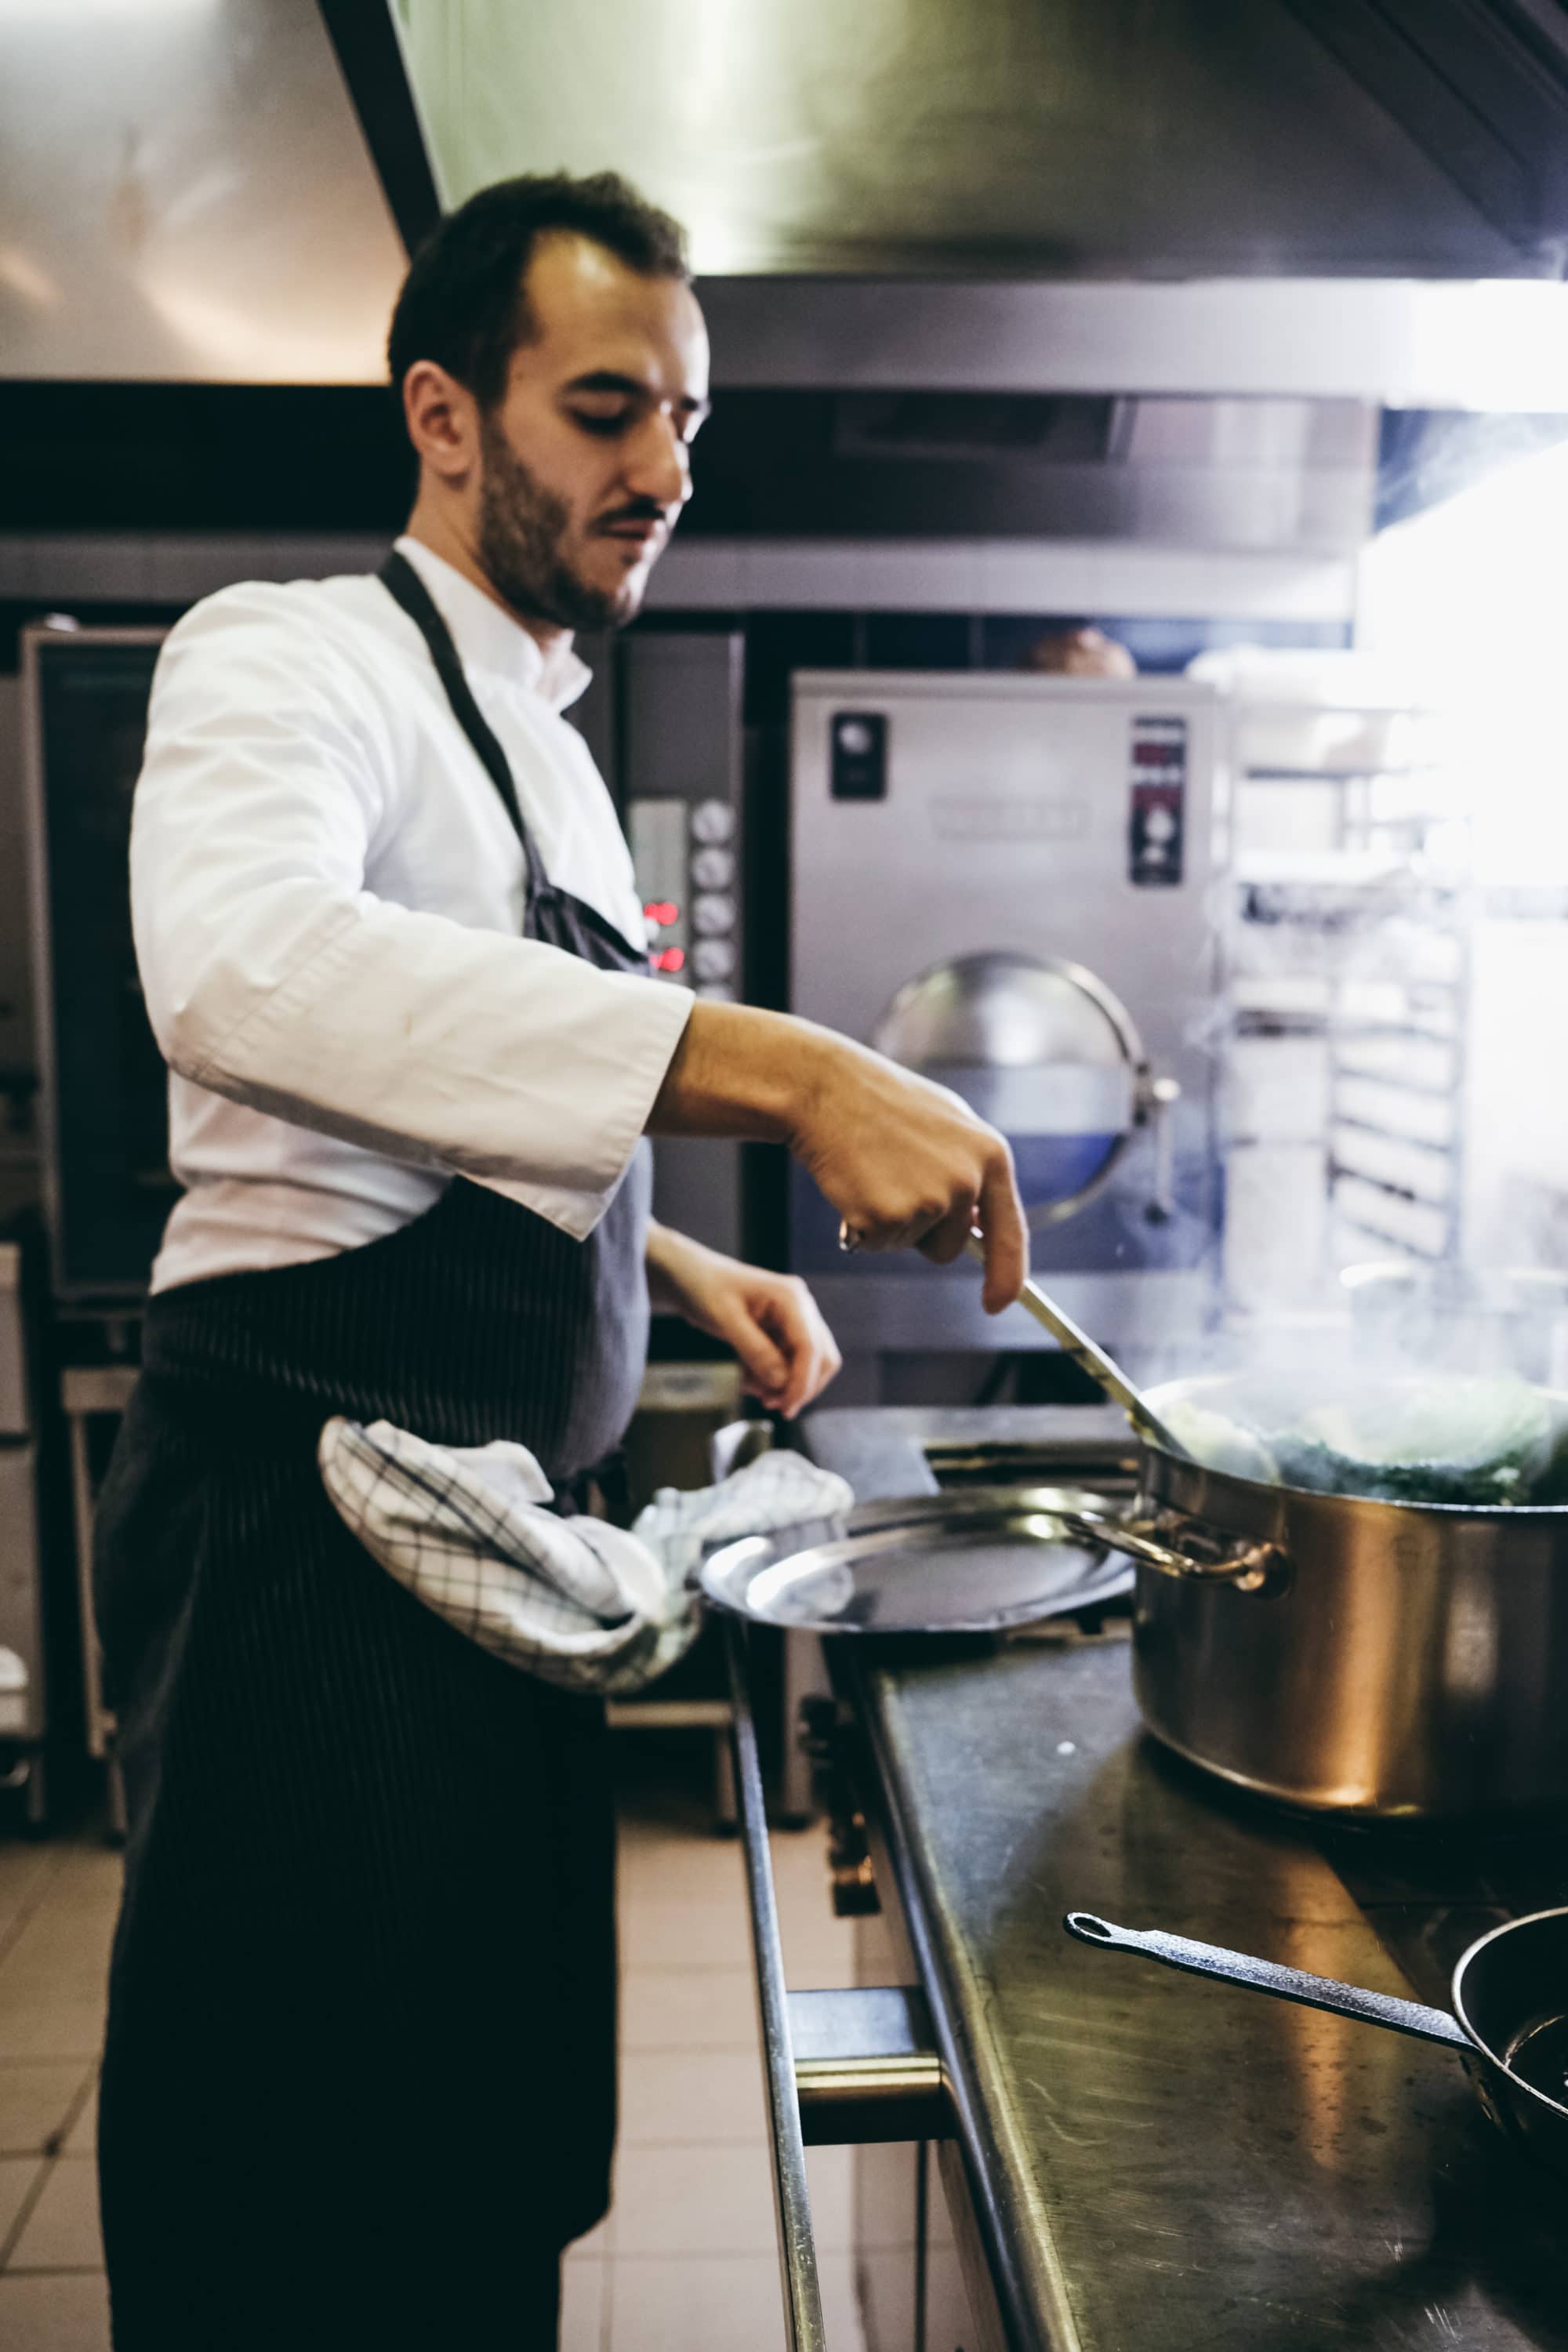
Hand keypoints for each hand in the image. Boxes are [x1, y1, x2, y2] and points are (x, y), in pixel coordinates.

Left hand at [646, 1224, 841, 1418]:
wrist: (687, 1275)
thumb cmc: (703, 1287)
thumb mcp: (725, 1320)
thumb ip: (755, 1351)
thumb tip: (781, 1382)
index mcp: (790, 1298)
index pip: (811, 1348)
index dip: (802, 1382)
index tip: (785, 1407)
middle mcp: (799, 1307)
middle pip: (821, 1358)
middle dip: (798, 1385)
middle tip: (770, 1403)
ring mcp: (792, 1318)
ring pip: (806, 1363)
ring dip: (783, 1383)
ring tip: (751, 1387)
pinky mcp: (781, 1329)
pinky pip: (787, 1360)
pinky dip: (772, 1375)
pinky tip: (747, 1377)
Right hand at [788, 1036, 1026, 1313]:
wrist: (826, 1089)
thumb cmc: (883, 1104)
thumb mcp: (947, 1126)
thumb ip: (971, 1172)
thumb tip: (980, 1226)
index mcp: (990, 1156)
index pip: (1011, 1233)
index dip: (1008, 1277)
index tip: (997, 1304)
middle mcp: (966, 1181)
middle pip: (951, 1248)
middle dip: (923, 1234)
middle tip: (893, 1182)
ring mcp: (928, 1201)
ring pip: (909, 1246)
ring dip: (888, 1223)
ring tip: (873, 1171)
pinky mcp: (887, 1217)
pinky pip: (876, 1244)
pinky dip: (859, 1225)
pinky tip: (852, 1181)